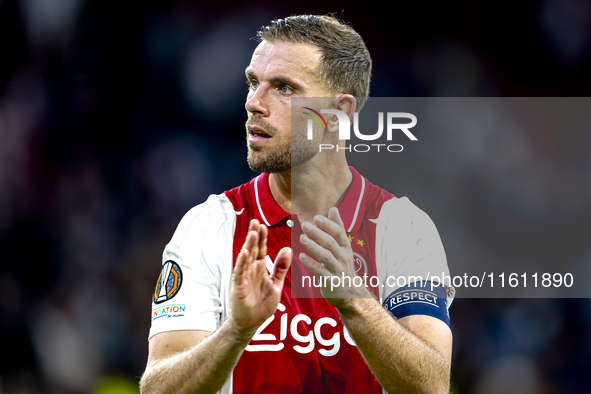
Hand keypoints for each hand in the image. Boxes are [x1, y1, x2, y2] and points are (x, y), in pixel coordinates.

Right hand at [230, 219, 290, 334]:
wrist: (251, 323)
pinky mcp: (238, 287)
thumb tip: (288, 249)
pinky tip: (244, 253)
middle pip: (252, 250)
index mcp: (259, 269)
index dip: (262, 237)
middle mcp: (250, 270)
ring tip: (252, 233)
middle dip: (254, 236)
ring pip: (246, 258)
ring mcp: (243, 277)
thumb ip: (281, 268)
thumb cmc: (262, 304)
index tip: (263, 225)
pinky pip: (240, 273)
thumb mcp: (276, 284)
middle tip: (255, 221)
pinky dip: (242, 263)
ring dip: (249, 246)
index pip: (260, 249)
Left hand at [299, 207, 372, 308]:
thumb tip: (333, 209)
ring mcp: (337, 269)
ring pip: (325, 256)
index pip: (338, 232)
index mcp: (345, 247)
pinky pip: (320, 271)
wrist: (351, 293)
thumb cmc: (343, 266)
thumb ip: (338, 228)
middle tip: (305, 225)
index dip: (328, 224)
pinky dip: (311, 263)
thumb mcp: (344, 246)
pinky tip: (301, 256)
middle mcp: (343, 257)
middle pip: (331, 243)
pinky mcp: (331, 281)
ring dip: (313, 246)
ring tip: (302, 238)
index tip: (316, 217)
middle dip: (318, 233)